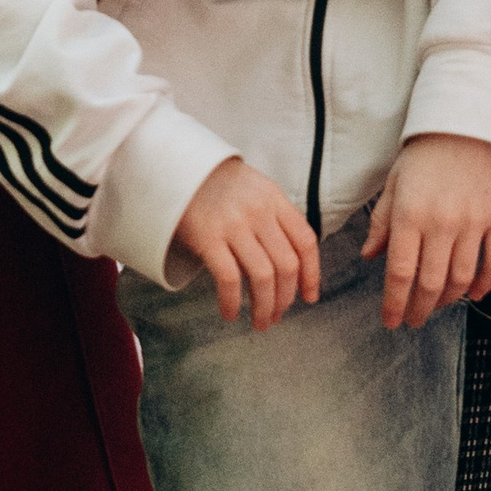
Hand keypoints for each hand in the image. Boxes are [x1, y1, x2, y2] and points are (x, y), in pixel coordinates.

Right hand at [171, 156, 321, 327]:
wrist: (178, 168)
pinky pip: (229, 278)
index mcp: (276, 200)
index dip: (312, 274)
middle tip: (277, 316)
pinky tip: (230, 313)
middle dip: (286, 299)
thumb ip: (276, 219)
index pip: (306, 242)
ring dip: (264, 307)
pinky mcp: (208, 237)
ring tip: (260, 323)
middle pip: (286, 265)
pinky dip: (232, 302)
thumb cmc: (219, 186)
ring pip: (263, 276)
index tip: (309, 297)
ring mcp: (234, 224)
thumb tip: (293, 264)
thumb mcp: (256, 191)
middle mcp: (259, 212)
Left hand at [362, 133, 490, 329]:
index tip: (391, 321)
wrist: (472, 120)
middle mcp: (442, 223)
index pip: (400, 274)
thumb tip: (369, 257)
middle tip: (413, 320)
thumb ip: (383, 222)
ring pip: (462, 278)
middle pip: (430, 283)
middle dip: (419, 309)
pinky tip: (475, 294)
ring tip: (437, 305)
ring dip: (448, 300)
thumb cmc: (427, 151)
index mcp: (410, 215)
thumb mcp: (395, 182)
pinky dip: (486, 284)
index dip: (394, 304)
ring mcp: (474, 222)